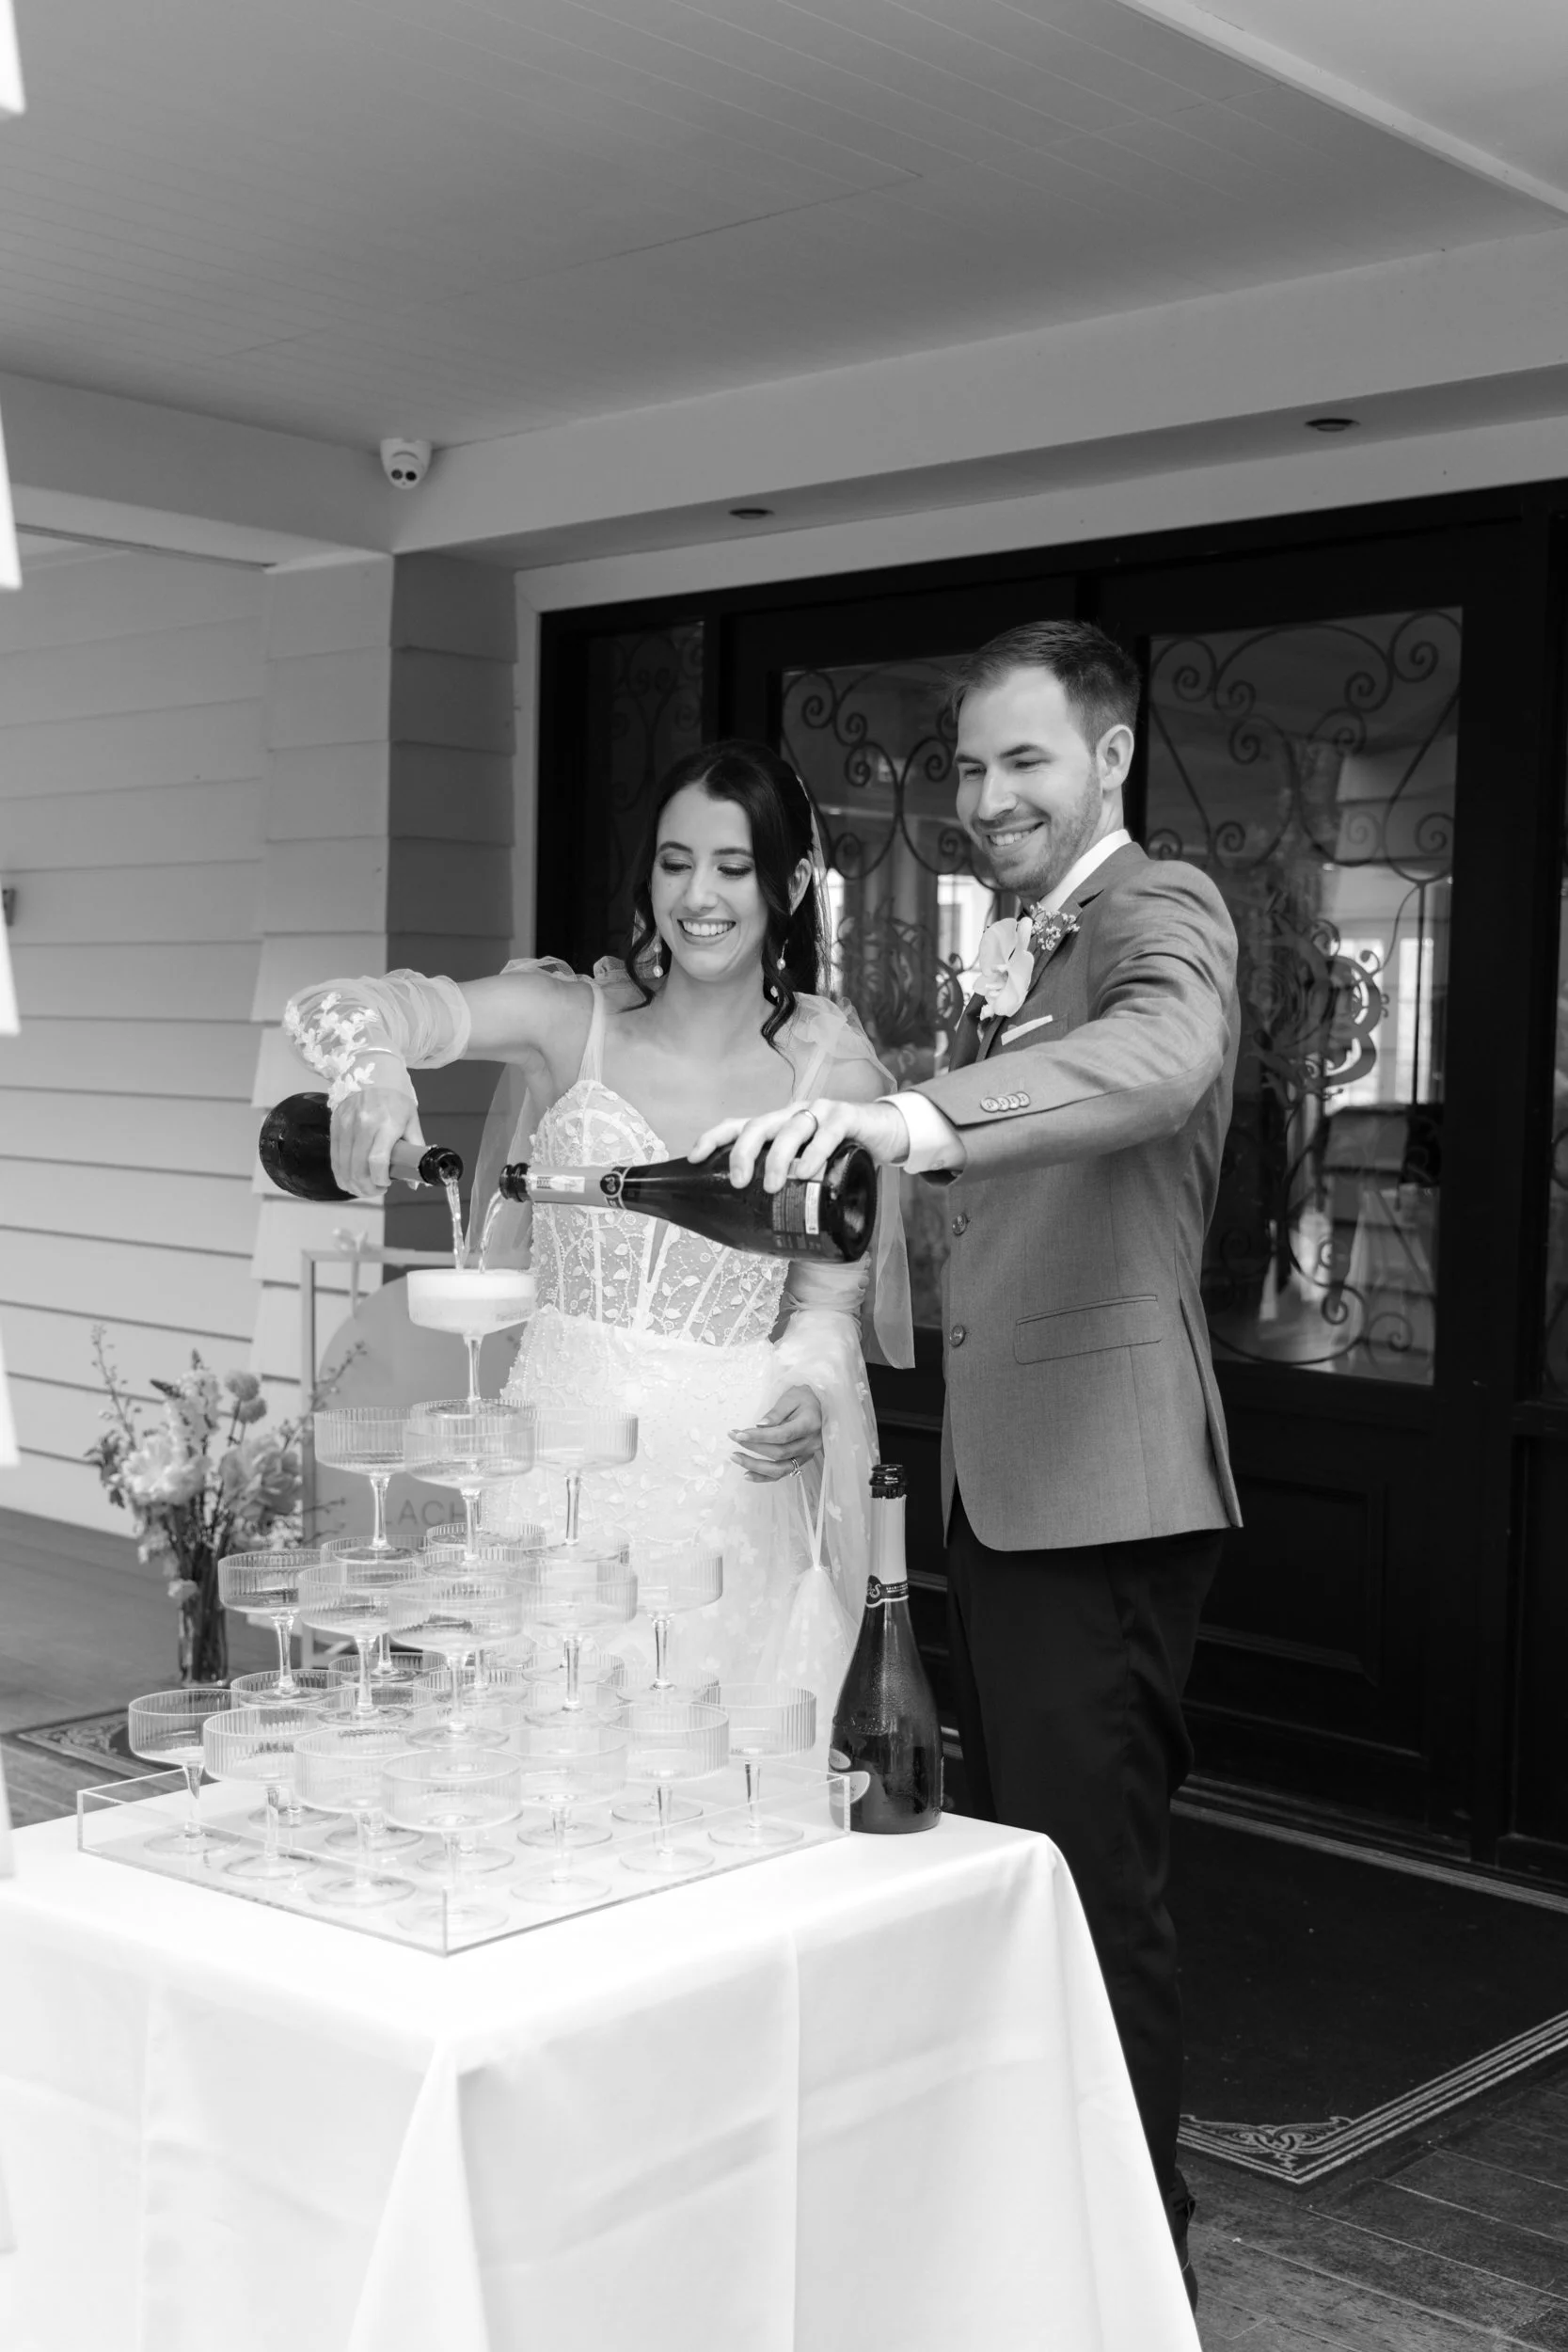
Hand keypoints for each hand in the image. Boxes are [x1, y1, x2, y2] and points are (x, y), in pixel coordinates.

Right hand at [330, 1084, 425, 1198]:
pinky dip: (341, 1174)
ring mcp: (346, 1125)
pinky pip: (334, 1158)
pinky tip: (351, 1179)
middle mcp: (364, 1125)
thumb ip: (415, 1152)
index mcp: (387, 1124)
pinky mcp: (335, 1126)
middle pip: (358, 1168)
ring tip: (364, 1188)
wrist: (374, 1074)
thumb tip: (416, 1184)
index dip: (380, 1180)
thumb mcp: (412, 1122)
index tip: (386, 1185)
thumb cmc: (396, 1101)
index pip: (378, 1160)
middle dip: (367, 1188)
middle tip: (376, 1191)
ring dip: (353, 1185)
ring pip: (343, 1167)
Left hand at [692, 1095, 910, 1192]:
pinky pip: (827, 1133)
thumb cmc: (842, 1153)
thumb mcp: (810, 1167)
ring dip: (778, 1158)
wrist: (887, 1132)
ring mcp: (820, 1113)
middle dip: (743, 1152)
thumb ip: (788, 1186)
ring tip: (774, 1186)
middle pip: (759, 1124)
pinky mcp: (846, 1117)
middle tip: (740, 1182)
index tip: (692, 1158)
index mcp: (779, 1125)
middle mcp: (793, 1114)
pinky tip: (807, 1171)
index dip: (713, 1138)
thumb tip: (762, 1231)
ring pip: (791, 1128)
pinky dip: (814, 1153)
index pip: (738, 1125)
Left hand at [730, 1385, 822, 1481]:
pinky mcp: (801, 1461)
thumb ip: (776, 1412)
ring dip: (755, 1466)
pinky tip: (747, 1475)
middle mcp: (811, 1443)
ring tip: (735, 1457)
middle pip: (779, 1452)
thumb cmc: (804, 1399)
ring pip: (780, 1468)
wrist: (819, 1407)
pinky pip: (782, 1474)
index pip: (782, 1435)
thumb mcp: (791, 1397)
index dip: (760, 1437)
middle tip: (733, 1437)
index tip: (739, 1434)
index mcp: (810, 1425)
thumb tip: (760, 1425)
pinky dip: (764, 1477)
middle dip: (753, 1447)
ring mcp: (807, 1455)